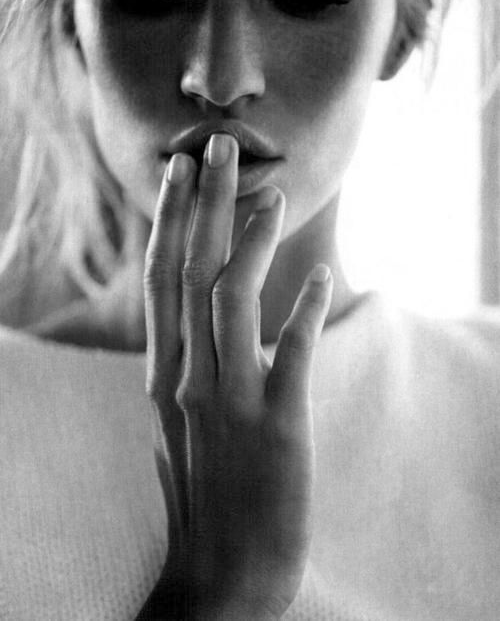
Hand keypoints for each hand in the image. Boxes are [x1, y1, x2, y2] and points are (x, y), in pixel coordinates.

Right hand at [138, 133, 332, 619]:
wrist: (222, 575)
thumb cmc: (204, 495)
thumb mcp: (175, 426)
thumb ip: (183, 372)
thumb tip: (195, 328)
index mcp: (162, 376)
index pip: (159, 281)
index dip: (169, 221)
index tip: (180, 174)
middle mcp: (184, 378)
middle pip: (187, 271)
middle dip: (202, 203)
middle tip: (214, 147)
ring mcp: (227, 401)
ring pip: (229, 298)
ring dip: (252, 239)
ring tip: (274, 193)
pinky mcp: (275, 425)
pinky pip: (288, 352)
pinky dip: (303, 309)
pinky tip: (321, 275)